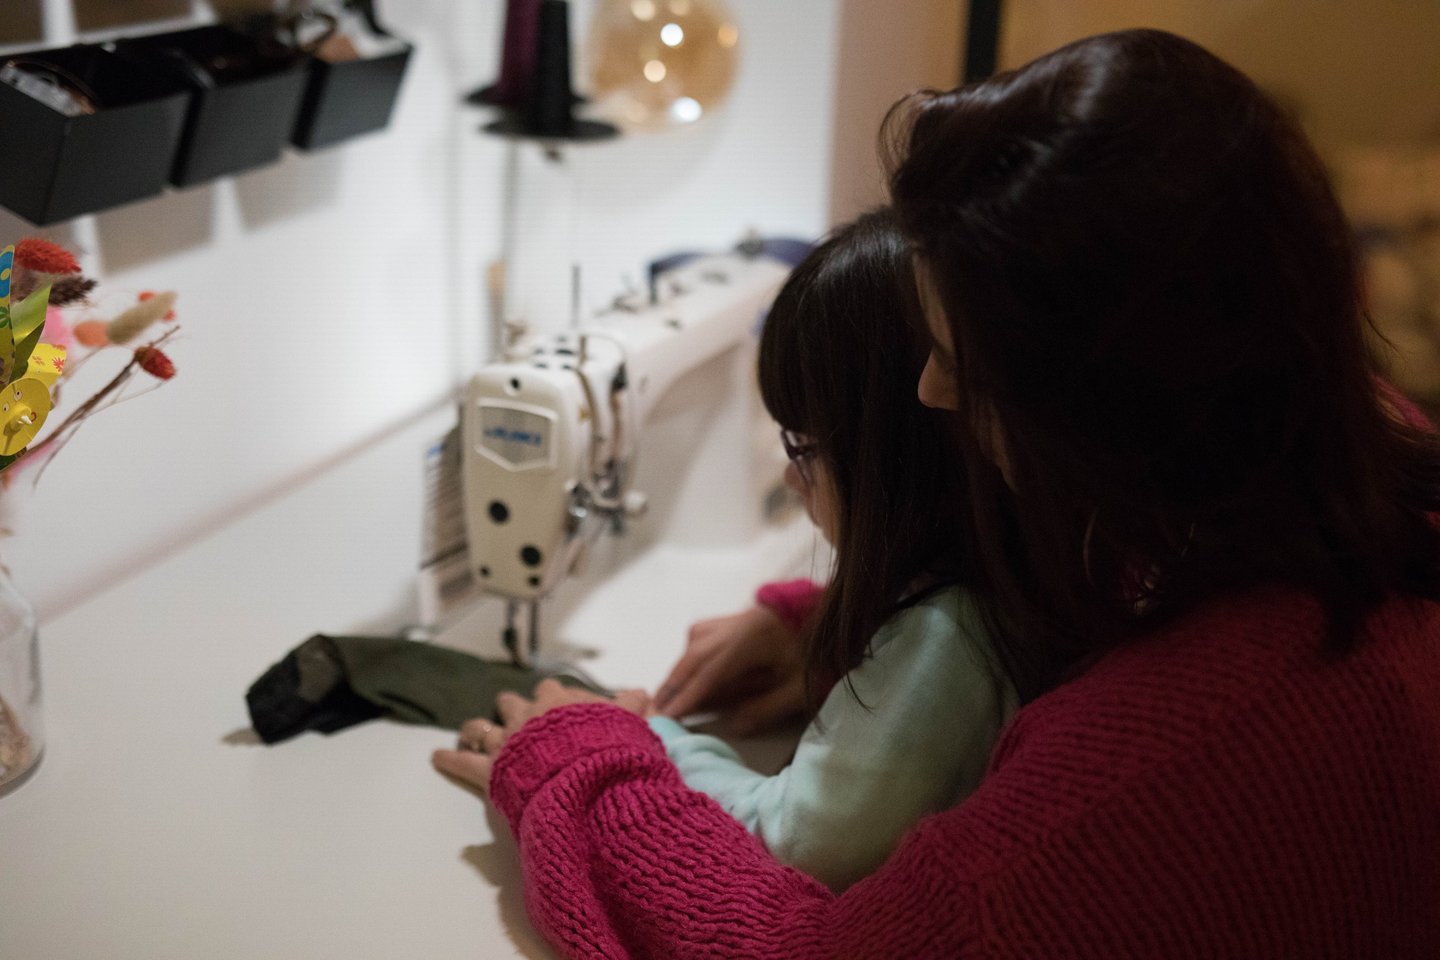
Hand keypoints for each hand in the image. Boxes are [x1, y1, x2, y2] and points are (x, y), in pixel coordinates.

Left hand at [431, 679, 650, 797]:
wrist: (587, 776)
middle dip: (514, 711)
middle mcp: (527, 715)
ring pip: (481, 727)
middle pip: (513, 703)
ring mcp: (506, 741)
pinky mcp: (490, 770)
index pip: (552, 690)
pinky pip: (463, 761)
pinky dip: (449, 759)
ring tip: (473, 733)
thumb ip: (632, 707)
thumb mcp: (629, 723)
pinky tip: (437, 757)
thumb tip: (642, 694)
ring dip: (479, 730)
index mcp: (559, 700)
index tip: (560, 709)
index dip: (555, 699)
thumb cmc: (609, 747)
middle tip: (517, 718)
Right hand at [653, 605, 806, 734]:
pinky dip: (692, 652)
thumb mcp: (798, 688)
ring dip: (681, 667)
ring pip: (696, 640)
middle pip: (695, 653)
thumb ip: (765, 708)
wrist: (835, 620)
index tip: (668, 715)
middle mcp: (738, 623)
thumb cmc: (820, 656)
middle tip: (655, 708)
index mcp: (752, 638)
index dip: (688, 696)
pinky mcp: (740, 618)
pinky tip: (691, 668)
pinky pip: (705, 633)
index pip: (710, 671)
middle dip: (674, 682)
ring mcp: (738, 617)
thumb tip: (732, 726)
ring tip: (668, 693)